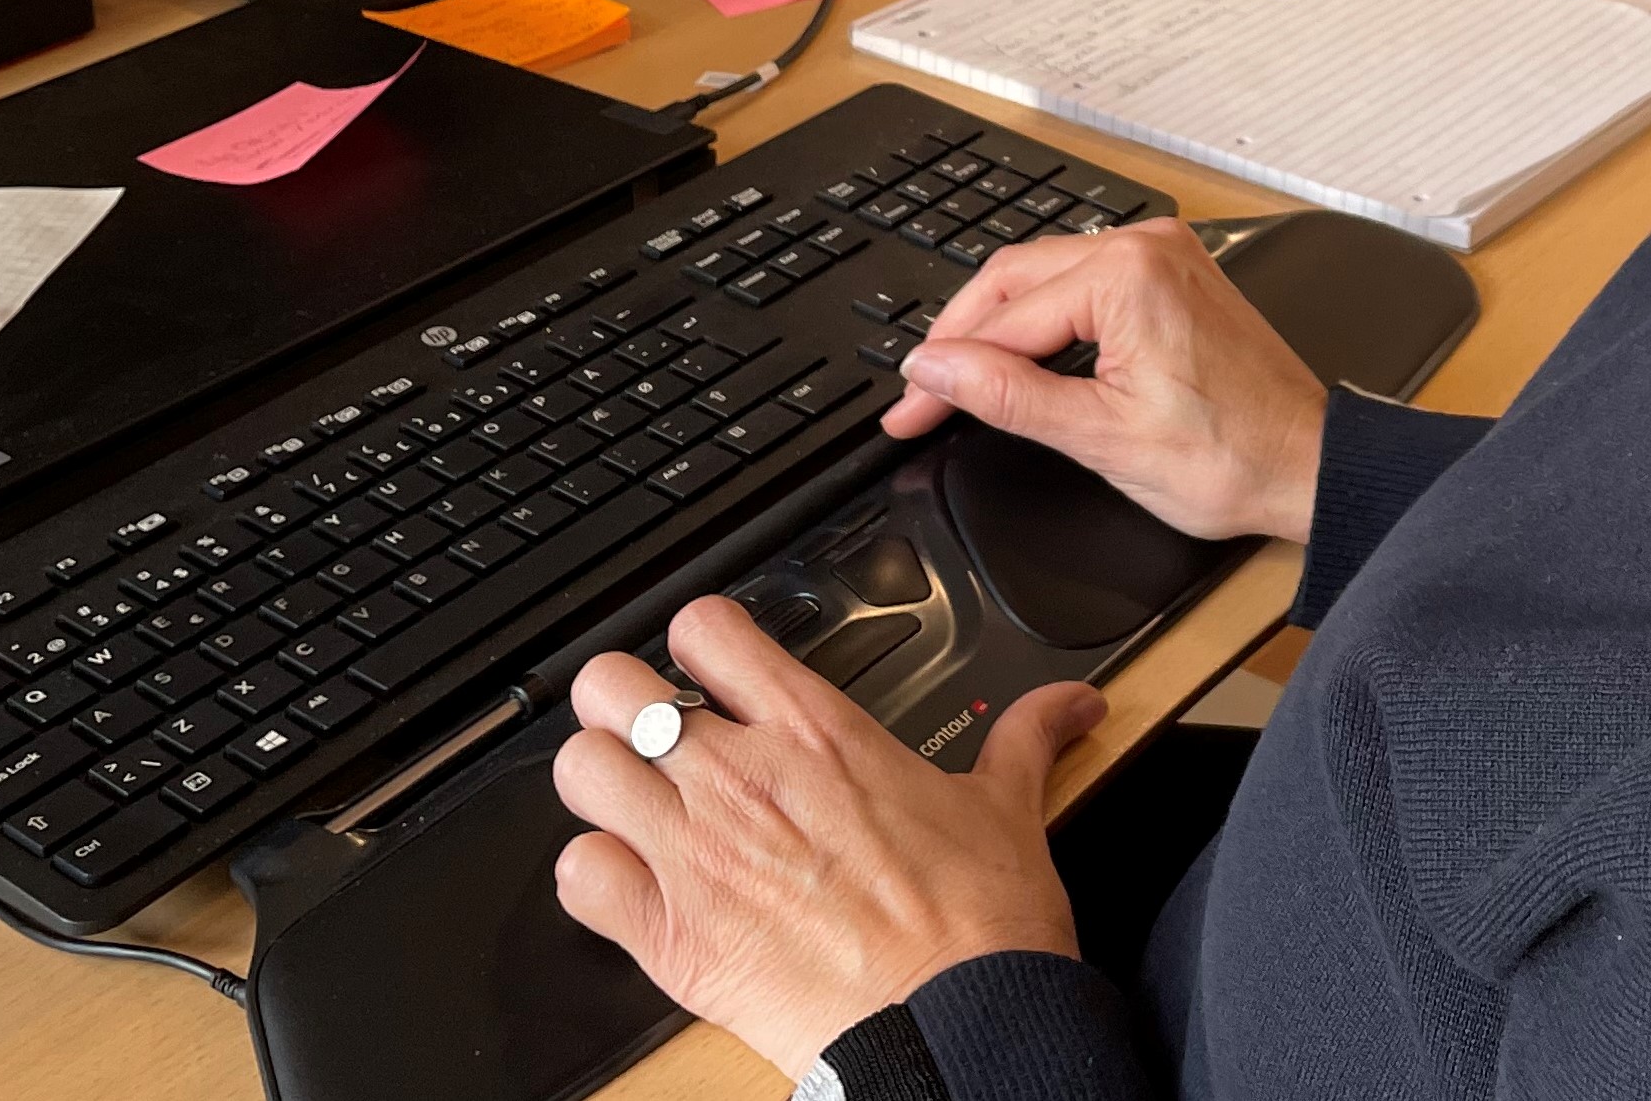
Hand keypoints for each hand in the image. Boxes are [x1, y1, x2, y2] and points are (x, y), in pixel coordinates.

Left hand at [550, 594, 1104, 1071]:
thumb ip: (1026, 738)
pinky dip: (594, 880)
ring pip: (579, 773)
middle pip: (612, 690)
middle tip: (651, 739)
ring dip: (600, 788)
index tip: (709, 672)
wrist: (957, 1022)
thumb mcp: (1007, 807)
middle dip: (620, 708)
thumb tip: (1072, 704)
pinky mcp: (670, 937)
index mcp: (817, 732)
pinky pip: (578, 879)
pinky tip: (631, 887)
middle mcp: (742, 778)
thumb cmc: (978, 922)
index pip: (705, 629)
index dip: (696, 644)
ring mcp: (696, 855)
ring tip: (635, 810)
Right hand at [882, 218, 1326, 541]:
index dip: (944, 372)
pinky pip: (1086, 281)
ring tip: (956, 379)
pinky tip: (1019, 353)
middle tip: (919, 396)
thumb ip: (1007, 395)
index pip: (1004, 321)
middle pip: (1016, 280)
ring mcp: (1164, 254)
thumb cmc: (1230, 458)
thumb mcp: (1099, 437)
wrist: (1306, 466)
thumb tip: (937, 372)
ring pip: (1047, 277)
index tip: (906, 408)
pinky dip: (1045, 318)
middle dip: (961, 340)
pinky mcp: (1174, 273)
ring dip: (999, 327)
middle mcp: (1147, 246)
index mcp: (1127, 275)